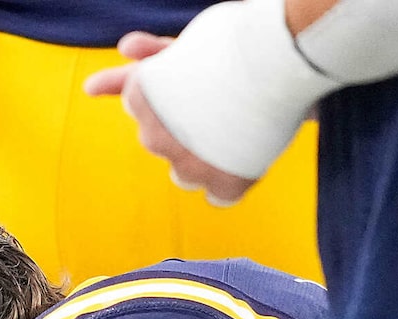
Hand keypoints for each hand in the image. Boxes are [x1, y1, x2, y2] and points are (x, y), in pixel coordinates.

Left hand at [82, 35, 258, 203]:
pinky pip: (218, 198)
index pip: (138, 104)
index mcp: (139, 98)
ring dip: (200, 160)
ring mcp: (188, 166)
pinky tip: (243, 160)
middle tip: (216, 102)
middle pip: (157, 141)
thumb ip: (151, 53)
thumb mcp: (187, 42)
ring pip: (183, 174)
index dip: (170, 91)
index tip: (195, 80)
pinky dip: (229, 183)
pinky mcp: (224, 184)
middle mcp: (154, 137)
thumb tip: (116, 59)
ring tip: (232, 130)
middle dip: (180, 127)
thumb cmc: (235, 42)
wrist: (282, 54)